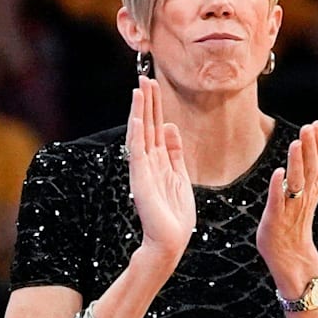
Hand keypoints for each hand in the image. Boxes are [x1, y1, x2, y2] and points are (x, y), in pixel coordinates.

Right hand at [127, 76, 195, 265]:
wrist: (170, 240)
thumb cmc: (175, 213)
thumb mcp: (180, 175)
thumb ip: (175, 152)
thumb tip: (170, 126)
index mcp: (159, 160)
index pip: (155, 126)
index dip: (154, 106)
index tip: (152, 85)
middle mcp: (148, 161)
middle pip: (146, 124)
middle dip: (146, 101)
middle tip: (144, 77)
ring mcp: (143, 169)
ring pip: (140, 133)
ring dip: (140, 111)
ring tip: (139, 89)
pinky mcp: (141, 179)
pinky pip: (138, 153)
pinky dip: (137, 135)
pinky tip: (137, 118)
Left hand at [257, 121, 317, 291]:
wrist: (292, 257)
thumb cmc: (298, 217)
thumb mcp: (313, 186)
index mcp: (313, 187)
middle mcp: (305, 196)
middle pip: (310, 170)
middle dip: (310, 149)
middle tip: (309, 127)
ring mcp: (291, 209)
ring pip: (296, 184)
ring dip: (297, 164)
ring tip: (296, 144)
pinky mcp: (276, 220)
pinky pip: (278, 203)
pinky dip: (278, 188)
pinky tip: (278, 174)